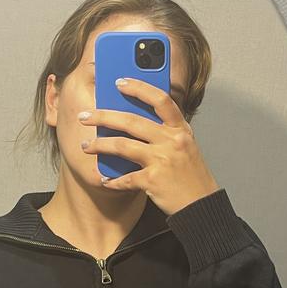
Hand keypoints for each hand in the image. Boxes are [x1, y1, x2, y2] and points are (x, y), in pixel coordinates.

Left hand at [78, 77, 221, 216]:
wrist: (201, 205)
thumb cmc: (191, 176)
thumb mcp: (185, 147)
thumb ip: (165, 133)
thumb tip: (133, 123)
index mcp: (180, 129)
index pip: (160, 99)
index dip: (139, 88)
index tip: (119, 82)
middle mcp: (172, 141)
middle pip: (131, 121)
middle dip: (103, 117)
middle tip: (85, 117)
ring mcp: (162, 160)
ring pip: (122, 146)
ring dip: (99, 145)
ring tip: (85, 146)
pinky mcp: (153, 180)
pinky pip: (125, 178)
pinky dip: (112, 180)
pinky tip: (104, 179)